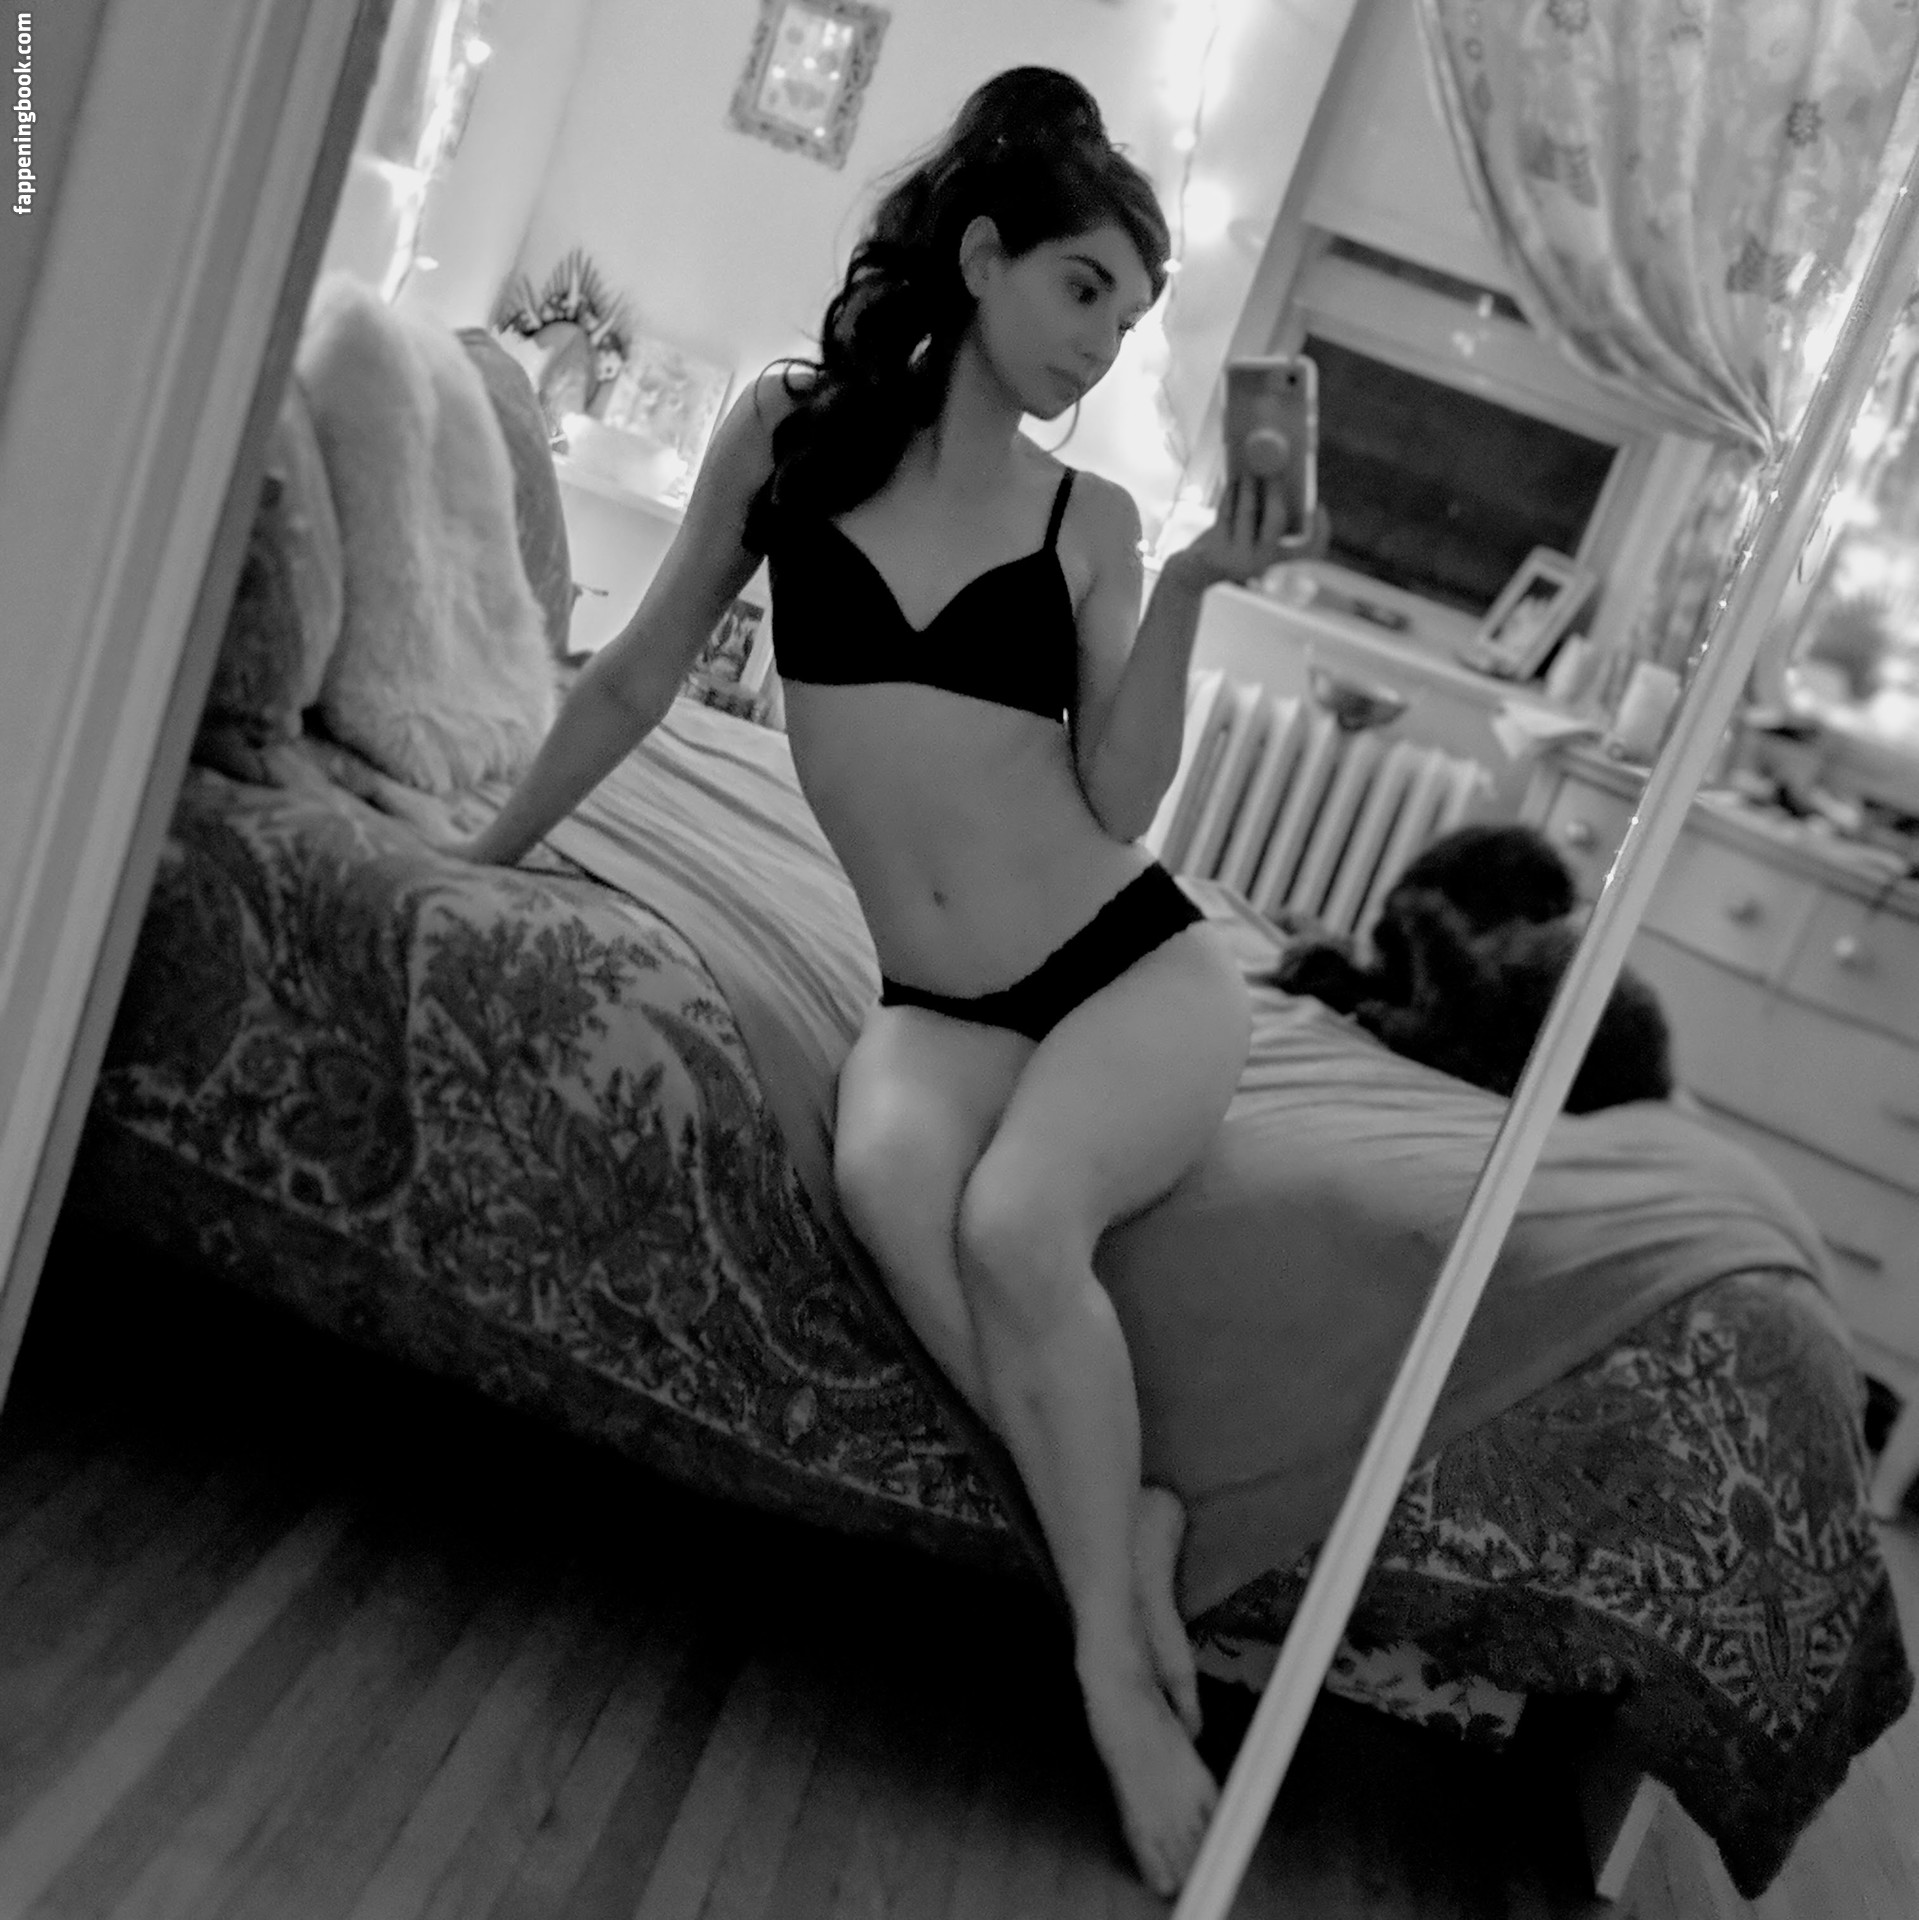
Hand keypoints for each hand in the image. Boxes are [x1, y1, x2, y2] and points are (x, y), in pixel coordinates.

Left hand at [1161, 479, 1329, 593]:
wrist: (1196, 570)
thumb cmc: (1232, 545)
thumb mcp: (1253, 537)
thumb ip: (1266, 518)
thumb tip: (1277, 475)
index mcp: (1276, 561)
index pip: (1308, 551)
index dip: (1320, 531)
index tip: (1318, 507)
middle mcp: (1260, 564)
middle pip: (1275, 521)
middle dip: (1274, 491)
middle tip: (1273, 470)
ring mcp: (1237, 559)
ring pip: (1247, 514)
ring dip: (1249, 487)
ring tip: (1248, 470)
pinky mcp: (1216, 551)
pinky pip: (1226, 515)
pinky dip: (1230, 496)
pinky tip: (1232, 483)